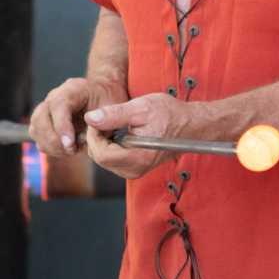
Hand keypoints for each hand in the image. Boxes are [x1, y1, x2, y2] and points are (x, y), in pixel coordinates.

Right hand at [29, 77, 120, 155]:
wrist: (102, 93)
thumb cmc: (108, 100)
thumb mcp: (114, 107)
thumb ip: (104, 120)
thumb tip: (88, 135)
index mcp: (73, 89)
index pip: (58, 105)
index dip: (61, 126)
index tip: (70, 144)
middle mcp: (54, 96)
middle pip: (40, 118)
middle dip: (54, 140)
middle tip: (73, 151)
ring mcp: (46, 108)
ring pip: (35, 128)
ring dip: (51, 145)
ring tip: (72, 150)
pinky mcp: (43, 121)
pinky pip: (37, 136)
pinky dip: (49, 147)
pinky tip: (67, 149)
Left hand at [82, 93, 197, 179]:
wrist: (188, 124)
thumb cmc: (168, 114)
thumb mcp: (140, 108)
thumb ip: (114, 115)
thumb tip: (90, 118)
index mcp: (138, 157)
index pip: (101, 154)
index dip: (94, 136)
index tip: (99, 119)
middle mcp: (135, 169)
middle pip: (100, 158)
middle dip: (96, 138)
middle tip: (106, 119)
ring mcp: (135, 171)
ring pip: (103, 159)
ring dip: (103, 141)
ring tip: (115, 124)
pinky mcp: (134, 168)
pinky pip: (111, 159)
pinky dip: (110, 145)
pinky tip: (119, 132)